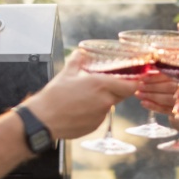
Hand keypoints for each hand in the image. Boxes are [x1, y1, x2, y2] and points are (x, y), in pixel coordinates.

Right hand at [23, 52, 138, 140]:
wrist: (44, 120)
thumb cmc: (54, 97)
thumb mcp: (66, 73)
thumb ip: (77, 60)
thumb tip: (80, 52)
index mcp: (100, 85)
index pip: (130, 85)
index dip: (134, 82)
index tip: (134, 79)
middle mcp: (105, 101)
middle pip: (122, 95)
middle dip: (118, 89)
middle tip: (108, 84)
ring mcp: (101, 115)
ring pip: (110, 105)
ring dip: (104, 100)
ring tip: (87, 97)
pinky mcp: (95, 126)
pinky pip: (100, 116)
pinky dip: (95, 111)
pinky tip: (81, 109)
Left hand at [135, 71, 177, 116]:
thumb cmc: (177, 87)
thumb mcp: (171, 77)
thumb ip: (163, 73)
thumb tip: (151, 67)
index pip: (170, 76)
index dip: (156, 76)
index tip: (143, 77)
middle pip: (169, 87)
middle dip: (152, 86)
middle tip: (139, 86)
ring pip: (166, 99)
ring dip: (151, 96)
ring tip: (137, 94)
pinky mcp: (178, 113)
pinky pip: (165, 109)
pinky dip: (153, 106)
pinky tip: (143, 103)